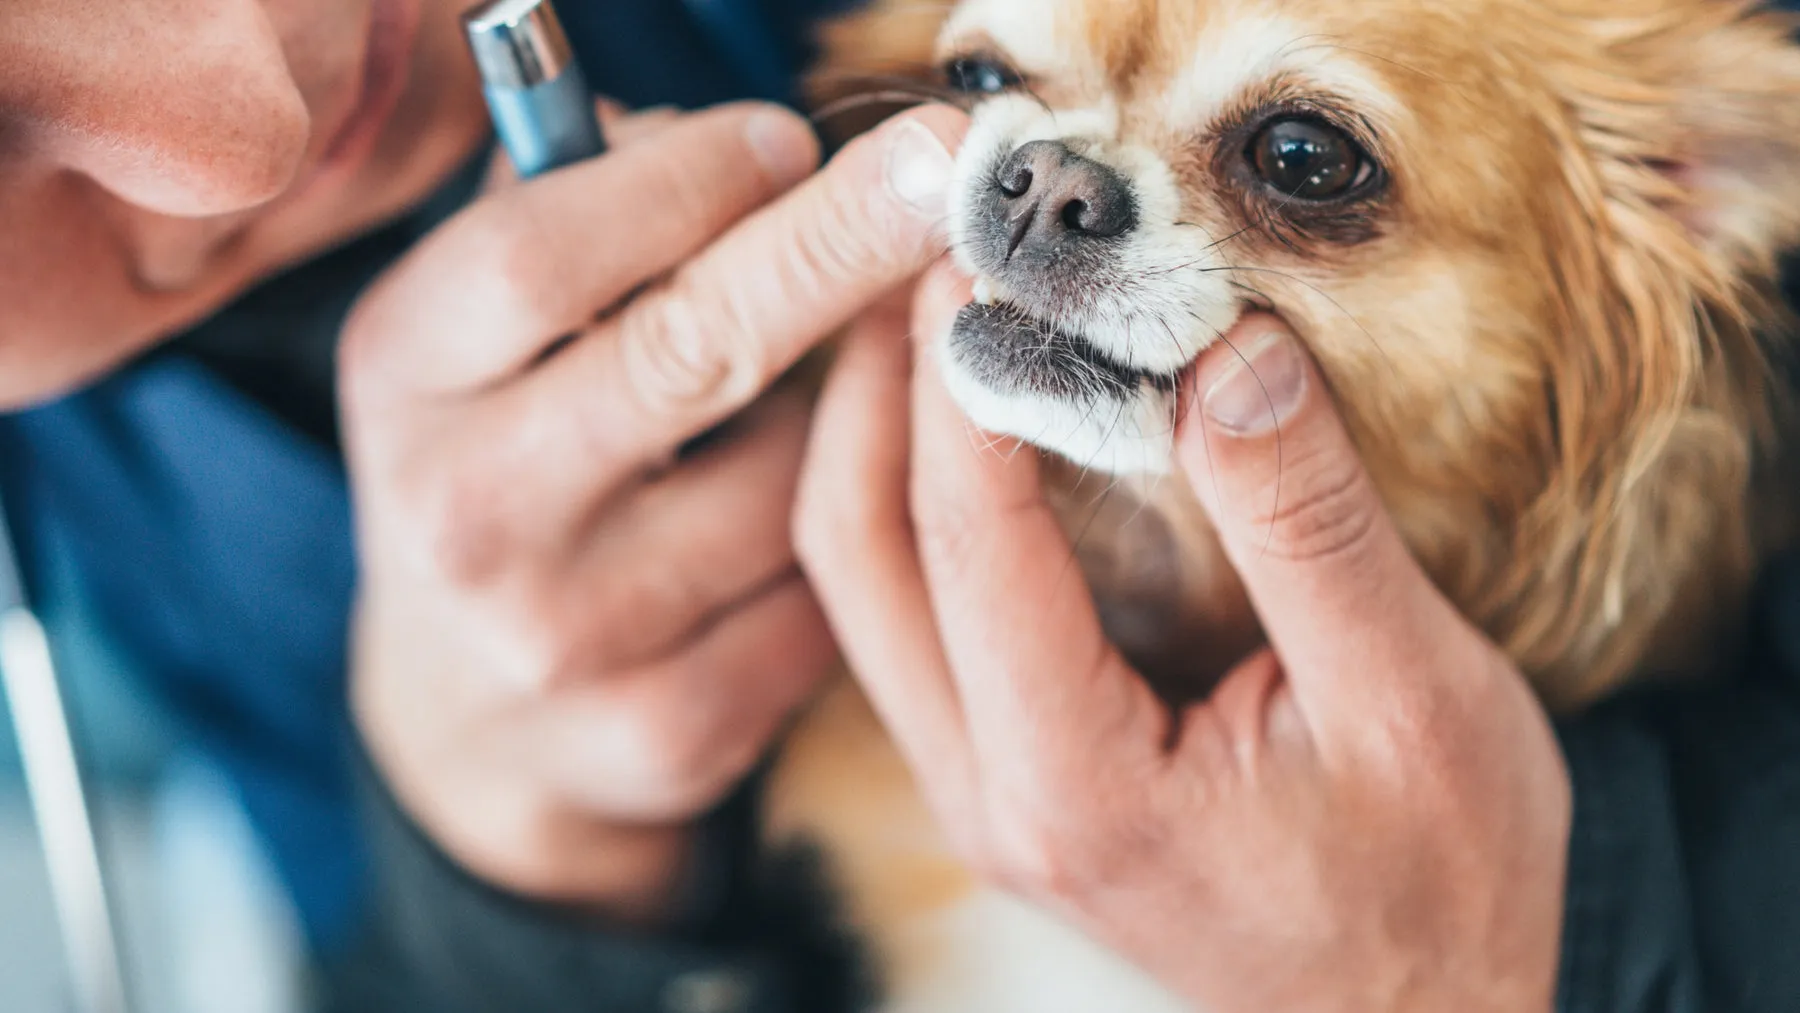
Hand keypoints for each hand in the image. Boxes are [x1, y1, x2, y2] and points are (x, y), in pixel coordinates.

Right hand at [341, 101, 966, 921]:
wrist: (469, 715)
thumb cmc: (507, 459)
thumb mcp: (478, 334)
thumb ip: (573, 215)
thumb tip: (748, 146)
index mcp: (404, 377)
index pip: (541, 256)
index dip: (683, 182)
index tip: (788, 137)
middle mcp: (466, 513)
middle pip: (687, 351)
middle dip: (832, 247)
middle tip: (940, 175)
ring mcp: (566, 636)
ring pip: (788, 478)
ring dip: (830, 420)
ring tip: (780, 418)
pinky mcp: (668, 729)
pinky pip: (823, 591)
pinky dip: (837, 540)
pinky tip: (785, 533)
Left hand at [795, 265, 1571, 1011]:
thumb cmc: (1437, 880)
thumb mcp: (1412, 697)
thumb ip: (1306, 526)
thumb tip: (1225, 348)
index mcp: (1076, 784)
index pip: (969, 543)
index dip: (965, 378)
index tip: (985, 252)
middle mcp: (989, 793)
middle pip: (857, 558)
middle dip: (876, 391)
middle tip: (927, 252)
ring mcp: (978, 789)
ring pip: (862, 587)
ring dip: (878, 440)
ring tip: (932, 307)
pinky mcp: (1000, 771)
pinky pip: (907, 616)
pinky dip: (914, 503)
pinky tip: (963, 419)